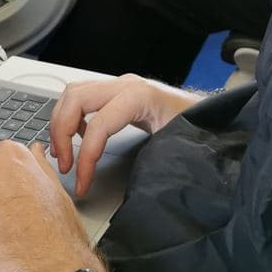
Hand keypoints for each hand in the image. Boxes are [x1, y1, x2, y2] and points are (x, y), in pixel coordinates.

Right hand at [50, 74, 200, 196]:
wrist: (210, 112)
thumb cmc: (198, 126)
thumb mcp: (179, 142)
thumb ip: (154, 159)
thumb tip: (130, 187)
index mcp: (140, 95)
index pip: (99, 123)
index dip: (85, 156)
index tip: (81, 182)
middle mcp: (125, 84)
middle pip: (76, 98)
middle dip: (61, 133)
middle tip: (63, 165)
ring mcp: (119, 85)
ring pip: (74, 93)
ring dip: (61, 123)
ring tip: (63, 154)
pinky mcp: (117, 93)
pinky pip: (82, 98)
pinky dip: (72, 118)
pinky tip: (79, 139)